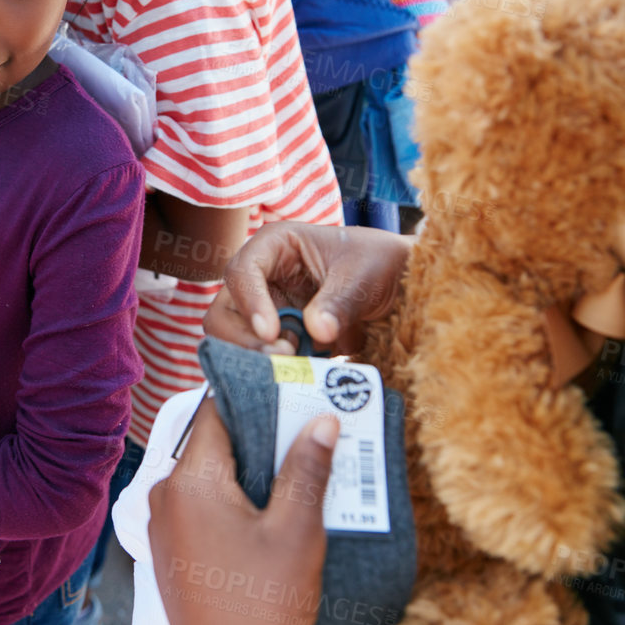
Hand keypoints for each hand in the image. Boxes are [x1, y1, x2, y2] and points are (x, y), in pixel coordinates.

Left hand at [148, 397, 354, 624]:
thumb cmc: (268, 606)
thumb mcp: (297, 530)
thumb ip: (307, 468)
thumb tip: (322, 418)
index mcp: (188, 481)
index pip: (217, 411)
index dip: (256, 394)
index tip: (291, 383)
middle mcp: (163, 498)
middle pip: (212, 443)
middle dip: (258, 434)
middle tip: (306, 426)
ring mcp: (162, 529)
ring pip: (208, 477)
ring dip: (248, 470)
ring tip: (298, 468)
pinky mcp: (170, 556)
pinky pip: (200, 508)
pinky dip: (233, 500)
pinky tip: (272, 511)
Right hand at [203, 220, 410, 355]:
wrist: (399, 288)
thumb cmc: (380, 264)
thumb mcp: (363, 276)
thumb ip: (338, 302)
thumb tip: (316, 331)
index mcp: (275, 246)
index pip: (242, 271)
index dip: (249, 302)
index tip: (270, 333)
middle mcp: (262, 279)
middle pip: (224, 312)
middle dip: (245, 340)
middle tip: (283, 356)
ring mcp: (268, 312)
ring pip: (236, 342)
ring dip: (260, 359)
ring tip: (298, 366)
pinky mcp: (280, 341)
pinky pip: (263, 361)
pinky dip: (277, 373)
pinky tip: (303, 377)